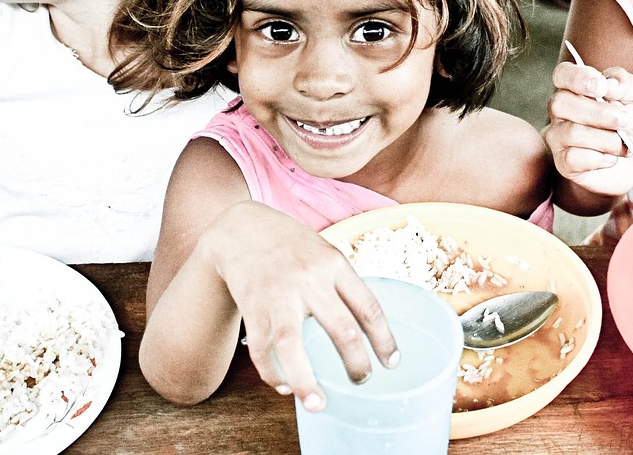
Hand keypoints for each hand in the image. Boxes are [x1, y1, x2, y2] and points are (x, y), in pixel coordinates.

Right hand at [212, 203, 398, 410]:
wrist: (240, 228)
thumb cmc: (290, 245)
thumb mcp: (324, 251)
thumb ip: (342, 284)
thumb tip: (365, 328)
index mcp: (334, 264)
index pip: (368, 306)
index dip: (384, 339)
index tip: (393, 364)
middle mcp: (309, 279)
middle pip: (341, 329)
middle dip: (356, 363)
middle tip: (361, 381)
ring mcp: (278, 295)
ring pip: (292, 344)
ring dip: (306, 380)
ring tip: (318, 404)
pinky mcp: (252, 307)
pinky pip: (262, 349)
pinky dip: (273, 373)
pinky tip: (285, 386)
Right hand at [544, 60, 632, 198]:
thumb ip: (627, 83)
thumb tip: (609, 83)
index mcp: (576, 88)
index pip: (563, 74)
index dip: (578, 78)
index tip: (601, 88)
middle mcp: (561, 110)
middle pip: (562, 103)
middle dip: (599, 112)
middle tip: (627, 120)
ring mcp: (558, 137)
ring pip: (572, 132)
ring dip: (607, 139)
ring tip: (627, 144)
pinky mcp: (563, 163)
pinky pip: (573, 158)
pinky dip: (599, 159)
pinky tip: (612, 159)